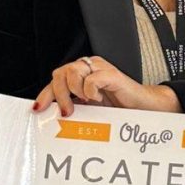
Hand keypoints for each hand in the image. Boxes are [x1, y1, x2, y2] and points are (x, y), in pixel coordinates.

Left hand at [34, 56, 179, 116]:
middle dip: (58, 94)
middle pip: (60, 72)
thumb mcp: (90, 111)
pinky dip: (90, 90)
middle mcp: (89, 68)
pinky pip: (91, 78)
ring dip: (73, 91)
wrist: (145, 110)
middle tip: (68, 111)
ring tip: (85, 104)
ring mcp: (101, 69)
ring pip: (72, 71)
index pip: (56, 79)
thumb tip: (50, 116)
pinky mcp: (112, 74)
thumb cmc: (120, 111)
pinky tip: (99, 98)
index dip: (45, 94)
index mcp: (82, 76)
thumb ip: (74, 107)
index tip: (38, 109)